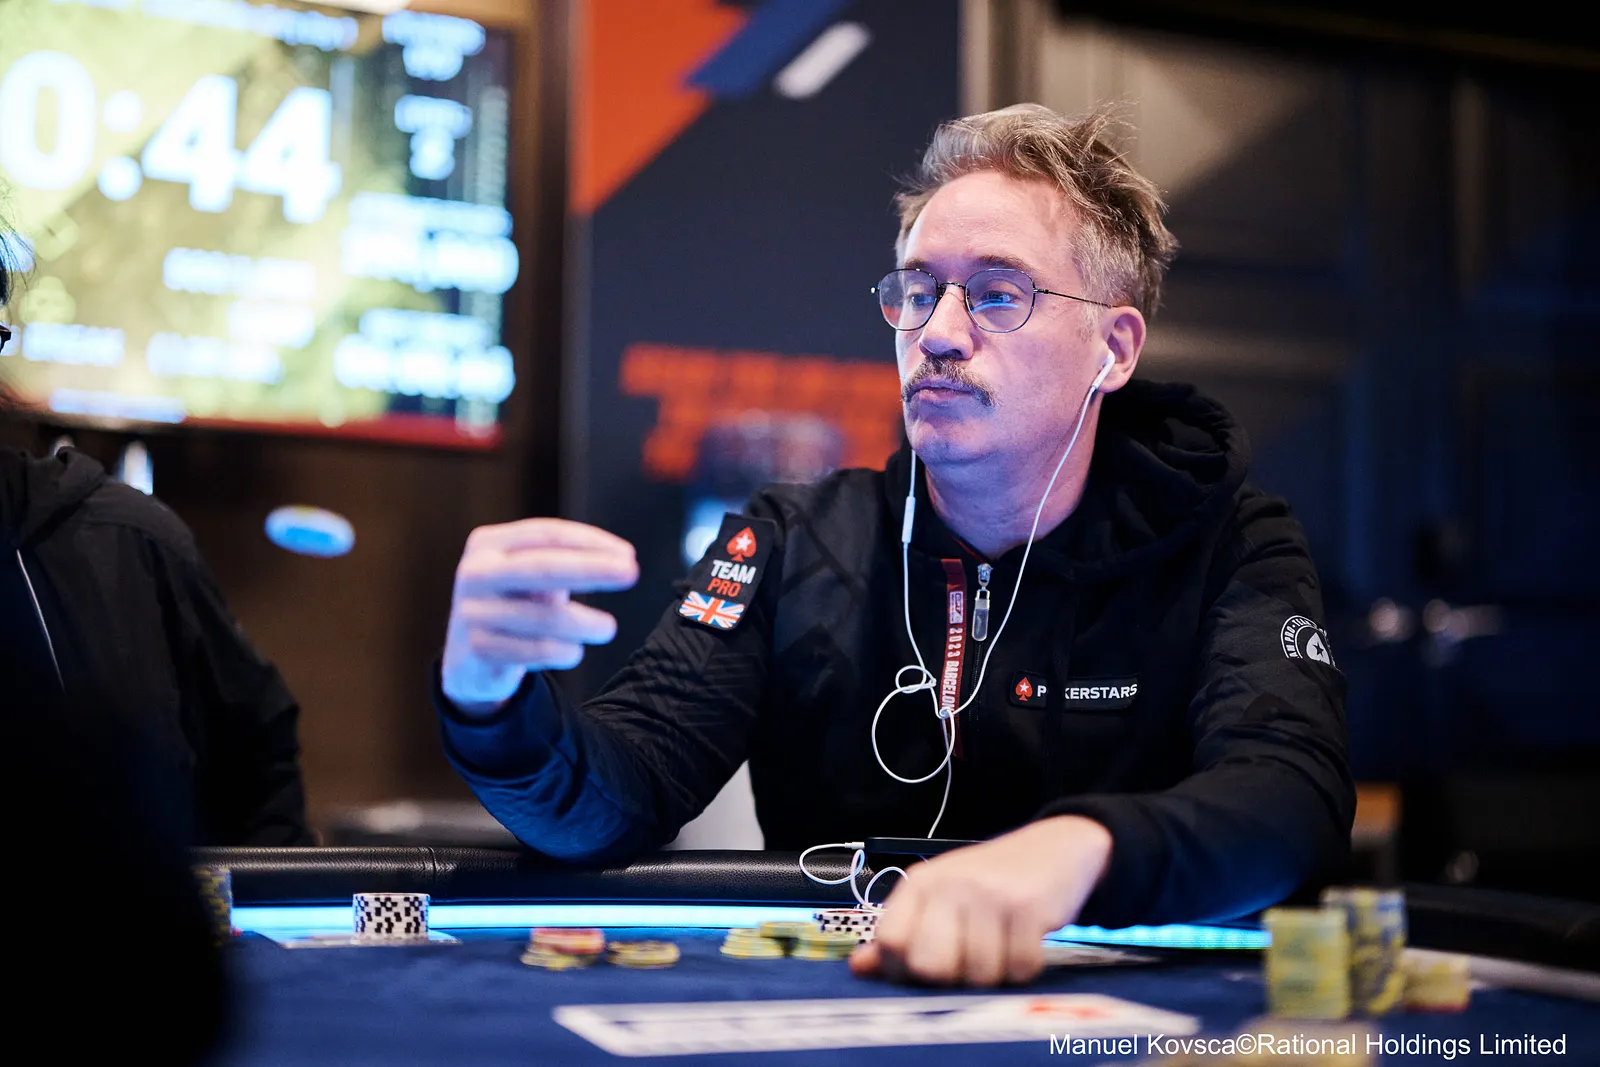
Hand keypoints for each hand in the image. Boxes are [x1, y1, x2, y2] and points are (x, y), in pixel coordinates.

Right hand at [442, 519, 638, 713]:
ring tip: (607, 628)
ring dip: (584, 623)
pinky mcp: (478, 650)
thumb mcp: (531, 575)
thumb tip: (622, 560)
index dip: (589, 541)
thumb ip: (567, 562)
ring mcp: (472, 612)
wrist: (468, 658)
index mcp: (488, 543)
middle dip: (591, 569)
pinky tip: (574, 651)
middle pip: (542, 568)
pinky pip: (534, 650)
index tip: (628, 554)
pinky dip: (562, 651)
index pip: (545, 534)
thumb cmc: (514, 603)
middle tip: (631, 573)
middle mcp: (475, 573)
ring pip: (542, 617)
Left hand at [849, 815, 1111, 986]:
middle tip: (967, 963)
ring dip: (994, 974)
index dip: (902, 969)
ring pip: (979, 974)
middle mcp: (950, 885)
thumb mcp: (939, 898)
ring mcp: (988, 894)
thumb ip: (901, 933)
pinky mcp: (1027, 907)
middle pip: (930, 965)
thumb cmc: (990, 881)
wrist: (1053, 848)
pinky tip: (1024, 944)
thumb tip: (860, 967)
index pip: (890, 941)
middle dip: (951, 978)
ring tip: (1000, 947)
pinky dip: (1024, 968)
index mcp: (920, 884)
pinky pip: (1019, 968)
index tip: (922, 969)